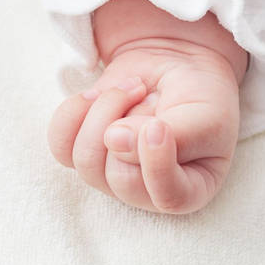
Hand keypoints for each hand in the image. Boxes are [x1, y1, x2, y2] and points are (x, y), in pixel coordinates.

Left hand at [48, 37, 241, 213]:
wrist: (173, 66)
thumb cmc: (201, 97)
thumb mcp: (204, 116)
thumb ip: (173, 137)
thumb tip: (113, 141)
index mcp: (189, 191)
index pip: (169, 198)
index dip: (158, 164)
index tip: (159, 124)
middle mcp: (146, 191)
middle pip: (118, 177)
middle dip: (129, 123)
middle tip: (149, 95)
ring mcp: (110, 174)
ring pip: (86, 160)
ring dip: (105, 111)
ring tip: (132, 89)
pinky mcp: (83, 150)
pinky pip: (60, 144)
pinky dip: (74, 111)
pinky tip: (96, 95)